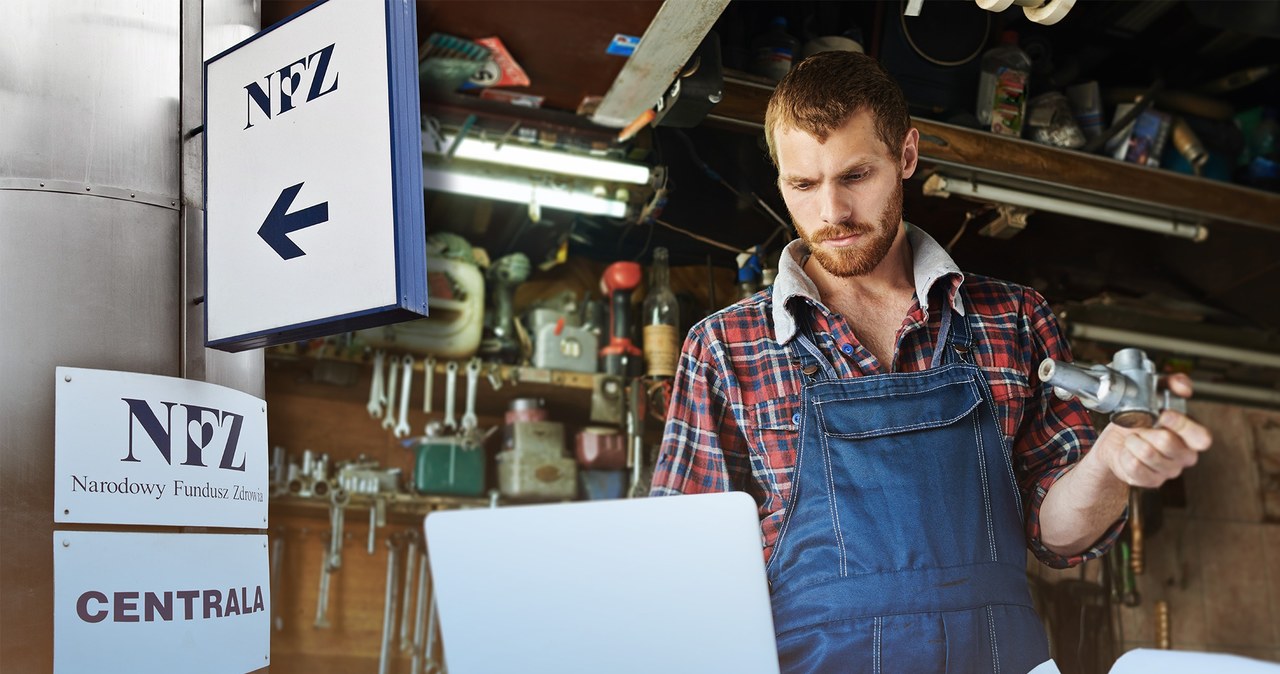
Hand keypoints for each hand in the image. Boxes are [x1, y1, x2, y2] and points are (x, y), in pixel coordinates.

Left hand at [1093, 374, 1212, 488]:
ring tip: (1133, 437)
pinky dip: (1124, 453)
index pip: (1201, 437)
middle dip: (1146, 430)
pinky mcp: (1150, 481)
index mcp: (1193, 437)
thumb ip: (1172, 384)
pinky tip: (1127, 451)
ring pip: (1147, 453)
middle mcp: (1184, 456)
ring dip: (1133, 440)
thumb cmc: (1140, 419)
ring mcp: (1168, 471)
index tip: (1162, 413)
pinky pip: (1133, 465)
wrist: (1116, 441)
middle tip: (1139, 425)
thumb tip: (1184, 387)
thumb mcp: (1155, 395)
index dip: (1181, 425)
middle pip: (1168, 443)